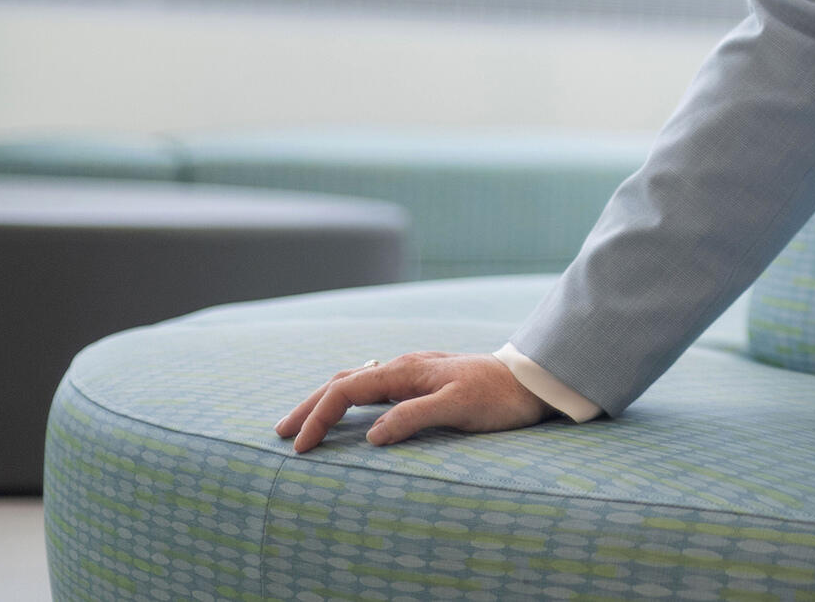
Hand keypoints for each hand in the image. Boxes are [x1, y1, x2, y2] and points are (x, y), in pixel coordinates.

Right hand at [275, 351, 553, 452]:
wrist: (532, 381)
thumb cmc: (498, 396)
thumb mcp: (459, 407)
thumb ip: (415, 416)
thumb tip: (372, 435)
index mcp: (405, 370)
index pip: (346, 391)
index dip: (319, 417)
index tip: (300, 447)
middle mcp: (404, 366)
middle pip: (343, 382)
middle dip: (310, 406)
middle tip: (282, 432)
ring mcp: (413, 372)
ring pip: (357, 382)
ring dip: (327, 402)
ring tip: (305, 423)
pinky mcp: (424, 381)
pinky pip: (375, 387)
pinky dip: (350, 399)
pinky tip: (350, 411)